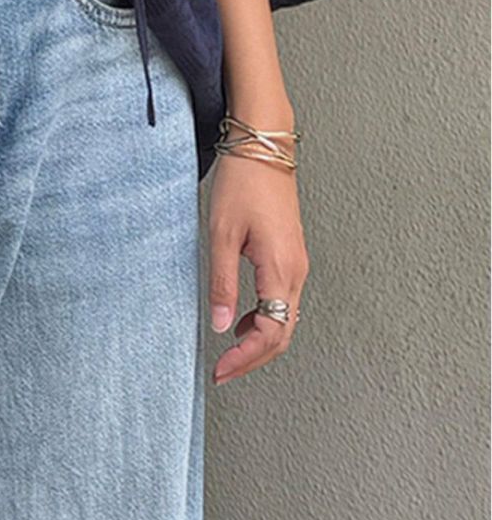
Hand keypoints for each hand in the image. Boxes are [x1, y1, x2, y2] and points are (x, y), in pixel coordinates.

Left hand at [207, 151, 306, 384]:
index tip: (222, 370)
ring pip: (286, 319)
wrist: (263, 148)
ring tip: (230, 351)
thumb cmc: (242, 183)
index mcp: (281, 269)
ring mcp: (297, 263)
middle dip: (254, 358)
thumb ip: (222, 282)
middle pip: (283, 334)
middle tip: (224, 371)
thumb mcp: (221, 234)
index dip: (247, 358)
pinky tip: (243, 318)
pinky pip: (284, 300)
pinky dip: (266, 318)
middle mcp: (297, 271)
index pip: (272, 333)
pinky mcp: (291, 255)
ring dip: (261, 340)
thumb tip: (222, 326)